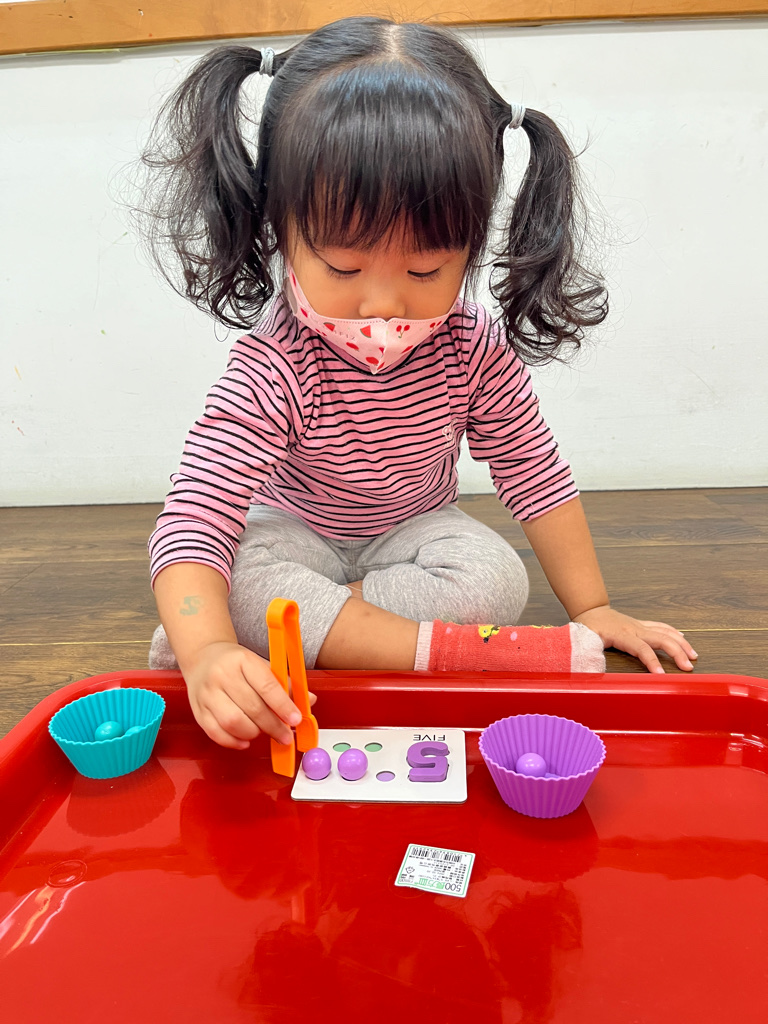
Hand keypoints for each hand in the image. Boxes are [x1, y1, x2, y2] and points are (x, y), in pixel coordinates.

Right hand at [180, 641, 316, 749]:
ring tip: (263, 731)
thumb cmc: (236, 664)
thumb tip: (309, 701)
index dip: (283, 706)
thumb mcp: (261, 665)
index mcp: (243, 660)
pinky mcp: (198, 710)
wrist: (203, 657)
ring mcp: (207, 694)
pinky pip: (216, 733)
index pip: (266, 686)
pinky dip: (233, 741)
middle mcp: (222, 676)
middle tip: (285, 735)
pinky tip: (245, 739)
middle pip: (252, 707)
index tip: (296, 719)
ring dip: (253, 733)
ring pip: (233, 722)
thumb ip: (284, 684)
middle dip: (273, 726)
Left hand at [572, 605, 698, 673]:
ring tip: (693, 656)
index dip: (652, 661)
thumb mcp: (585, 641)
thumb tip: (593, 667)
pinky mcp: (641, 624)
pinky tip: (683, 639)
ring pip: (666, 632)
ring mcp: (639, 625)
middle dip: (677, 653)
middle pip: (661, 639)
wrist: (590, 609)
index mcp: (621, 634)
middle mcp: (634, 628)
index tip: (661, 674)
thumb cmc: (587, 626)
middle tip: (688, 667)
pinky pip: (661, 627)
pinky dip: (674, 632)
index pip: (641, 649)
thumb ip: (591, 653)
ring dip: (681, 643)